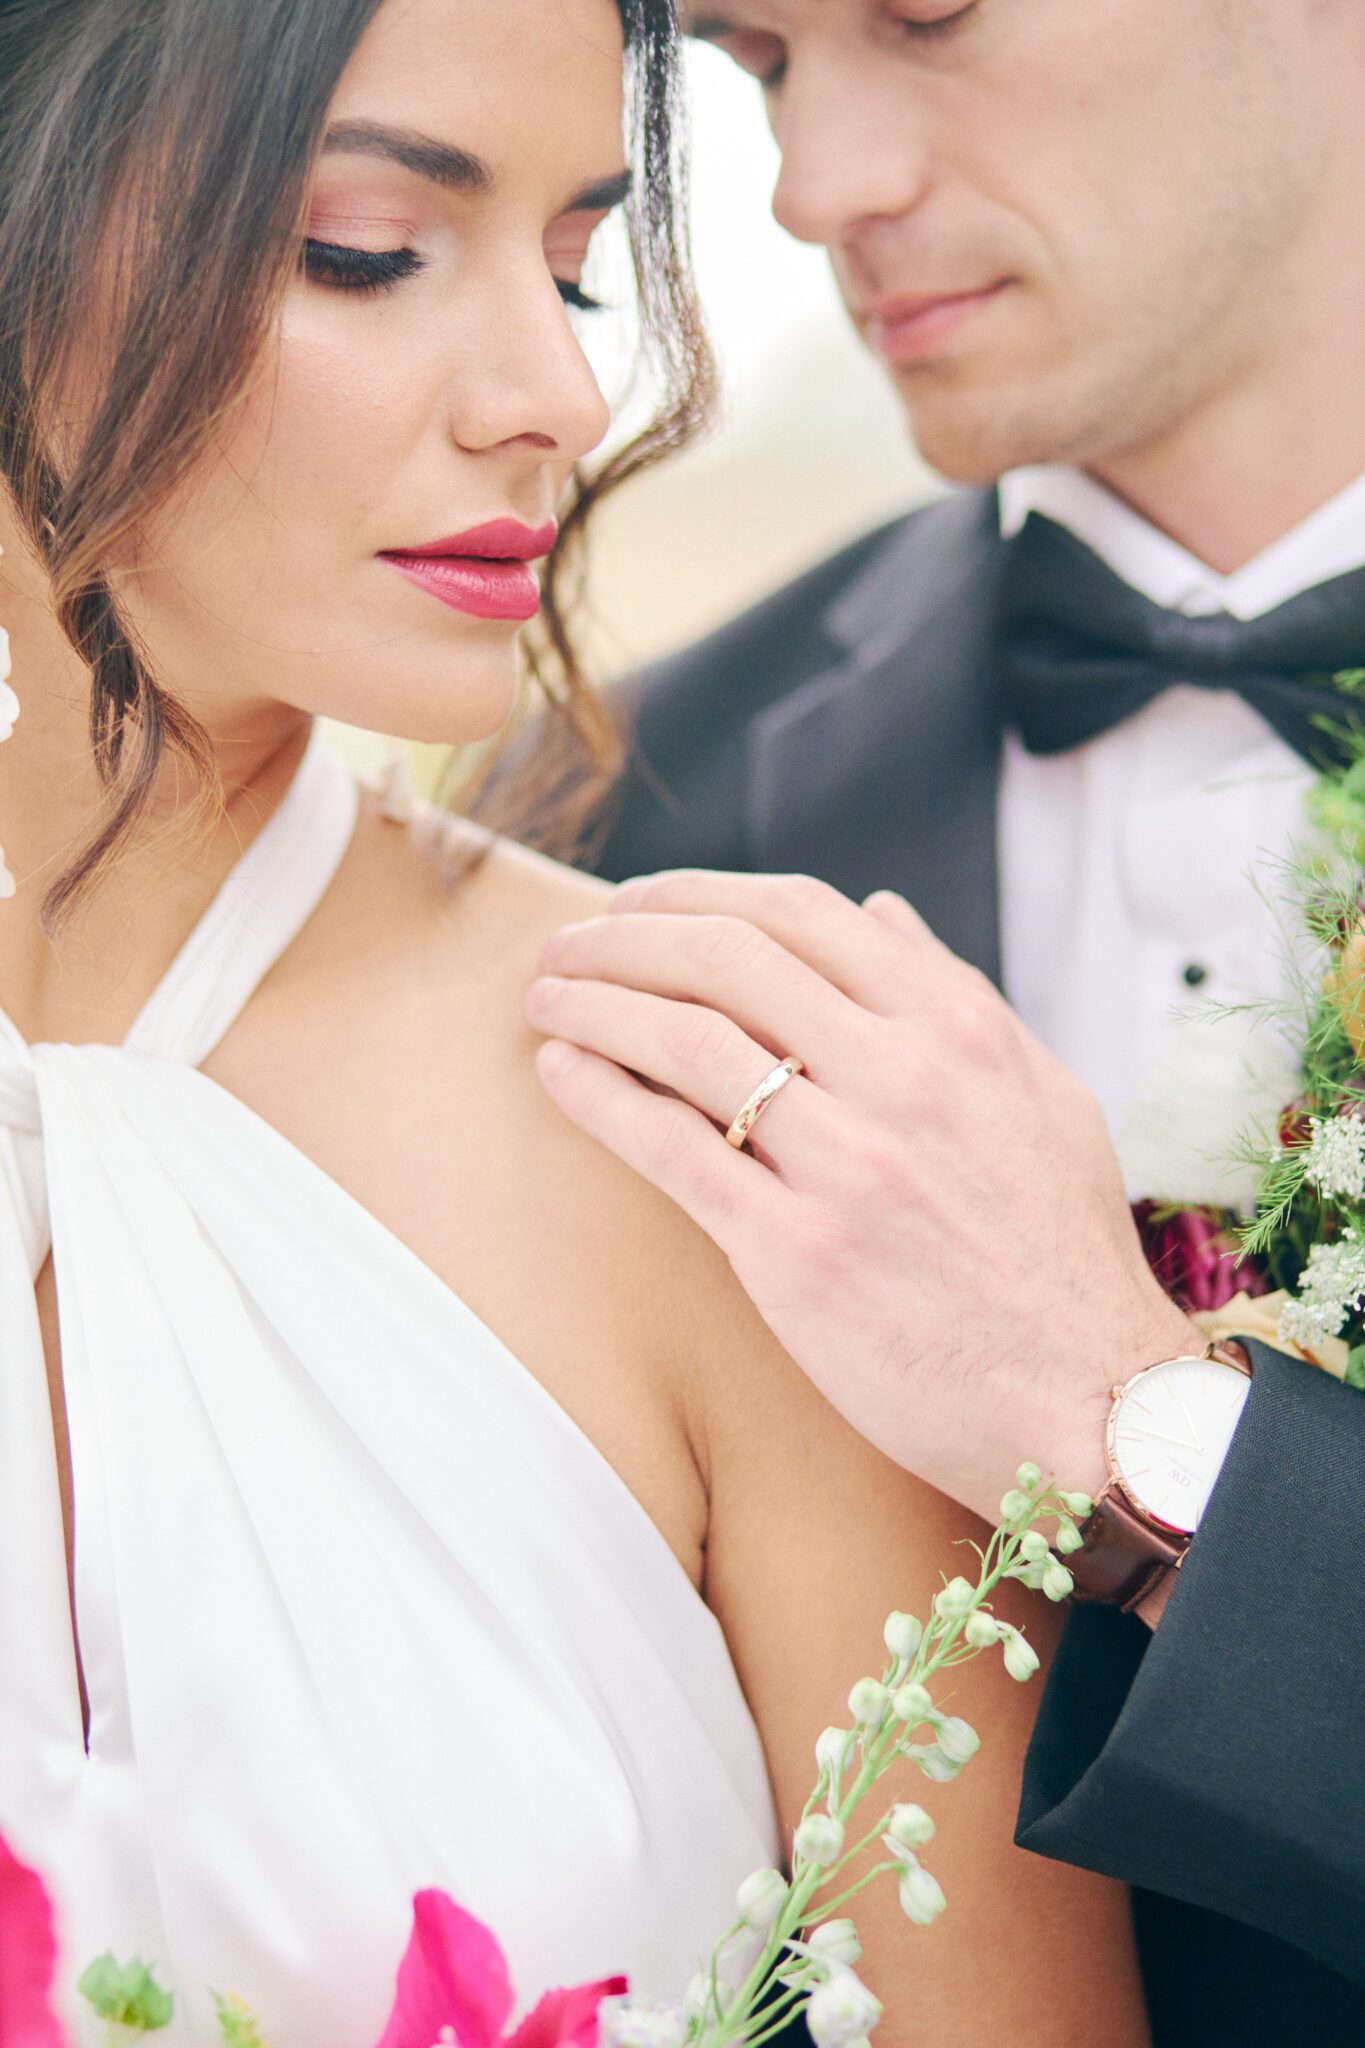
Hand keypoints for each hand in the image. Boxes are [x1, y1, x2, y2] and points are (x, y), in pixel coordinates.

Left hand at [526, 870, 1199, 1525]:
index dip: (700, 894)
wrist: (1089, 1405)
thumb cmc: (1064, 1257)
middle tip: (567, 943)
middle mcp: (903, 1078)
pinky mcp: (796, 1254)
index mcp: (960, 1030)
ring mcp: (847, 1164)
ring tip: (545, 999)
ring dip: (595, 1004)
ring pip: (686, 1041)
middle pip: (726, 959)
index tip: (640, 903)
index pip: (804, 915)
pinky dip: (601, 1097)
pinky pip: (671, 1149)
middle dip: (625, 936)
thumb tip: (881, 913)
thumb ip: (958, 995)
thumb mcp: (1043, 1096)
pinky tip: (558, 1074)